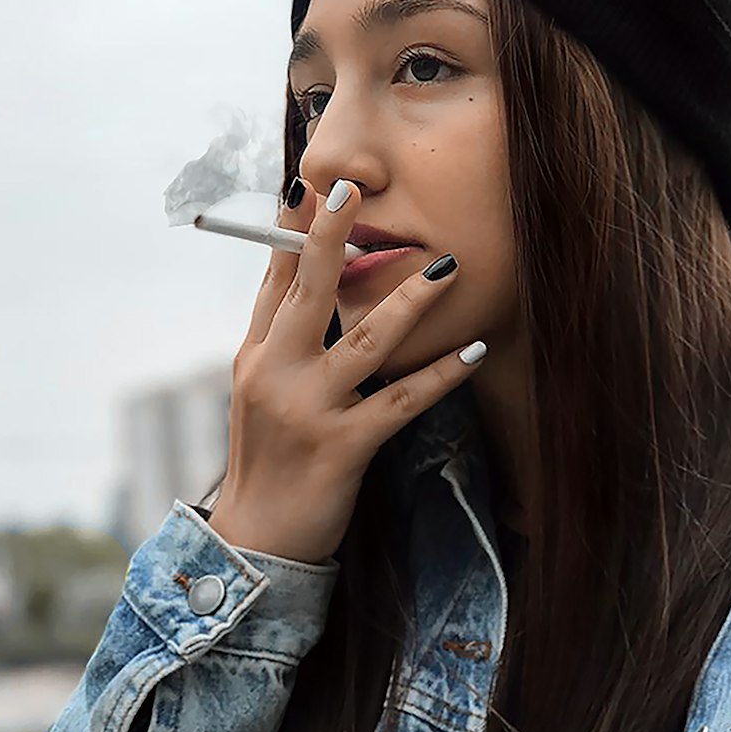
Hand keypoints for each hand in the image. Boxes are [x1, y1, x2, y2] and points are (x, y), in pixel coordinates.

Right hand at [209, 178, 485, 561]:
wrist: (256, 543)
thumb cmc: (266, 463)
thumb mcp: (259, 394)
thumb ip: (281, 343)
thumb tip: (304, 284)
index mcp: (256, 357)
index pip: (274, 282)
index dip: (290, 233)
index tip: (309, 189)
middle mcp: (275, 374)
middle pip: (306, 292)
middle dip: (328, 237)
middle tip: (351, 191)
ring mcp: (308, 410)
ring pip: (365, 340)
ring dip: (410, 300)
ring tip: (447, 267)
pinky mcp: (342, 447)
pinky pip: (401, 401)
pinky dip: (442, 375)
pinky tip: (474, 350)